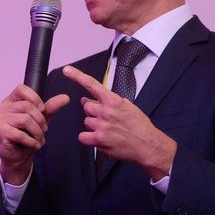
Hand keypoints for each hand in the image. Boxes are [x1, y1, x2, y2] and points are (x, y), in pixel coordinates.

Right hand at [0, 84, 69, 184]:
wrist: (17, 156)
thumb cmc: (26, 135)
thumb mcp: (40, 119)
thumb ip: (50, 107)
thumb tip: (65, 97)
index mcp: (11, 101)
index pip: (21, 89)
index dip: (35, 98)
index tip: (43, 109)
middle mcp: (3, 108)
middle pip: (26, 106)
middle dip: (40, 119)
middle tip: (44, 129)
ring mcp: (0, 120)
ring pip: (25, 120)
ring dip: (37, 132)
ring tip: (39, 138)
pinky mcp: (1, 133)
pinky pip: (20, 135)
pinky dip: (31, 141)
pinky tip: (34, 145)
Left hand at [62, 65, 175, 180]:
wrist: (147, 145)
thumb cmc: (139, 126)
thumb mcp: (128, 107)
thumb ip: (108, 101)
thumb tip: (86, 100)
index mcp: (113, 100)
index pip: (92, 84)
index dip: (77, 76)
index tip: (67, 70)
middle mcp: (106, 111)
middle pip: (87, 107)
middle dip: (94, 112)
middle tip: (107, 119)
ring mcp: (101, 125)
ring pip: (86, 121)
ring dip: (94, 125)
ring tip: (109, 130)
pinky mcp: (99, 140)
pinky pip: (82, 136)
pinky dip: (88, 138)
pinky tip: (99, 139)